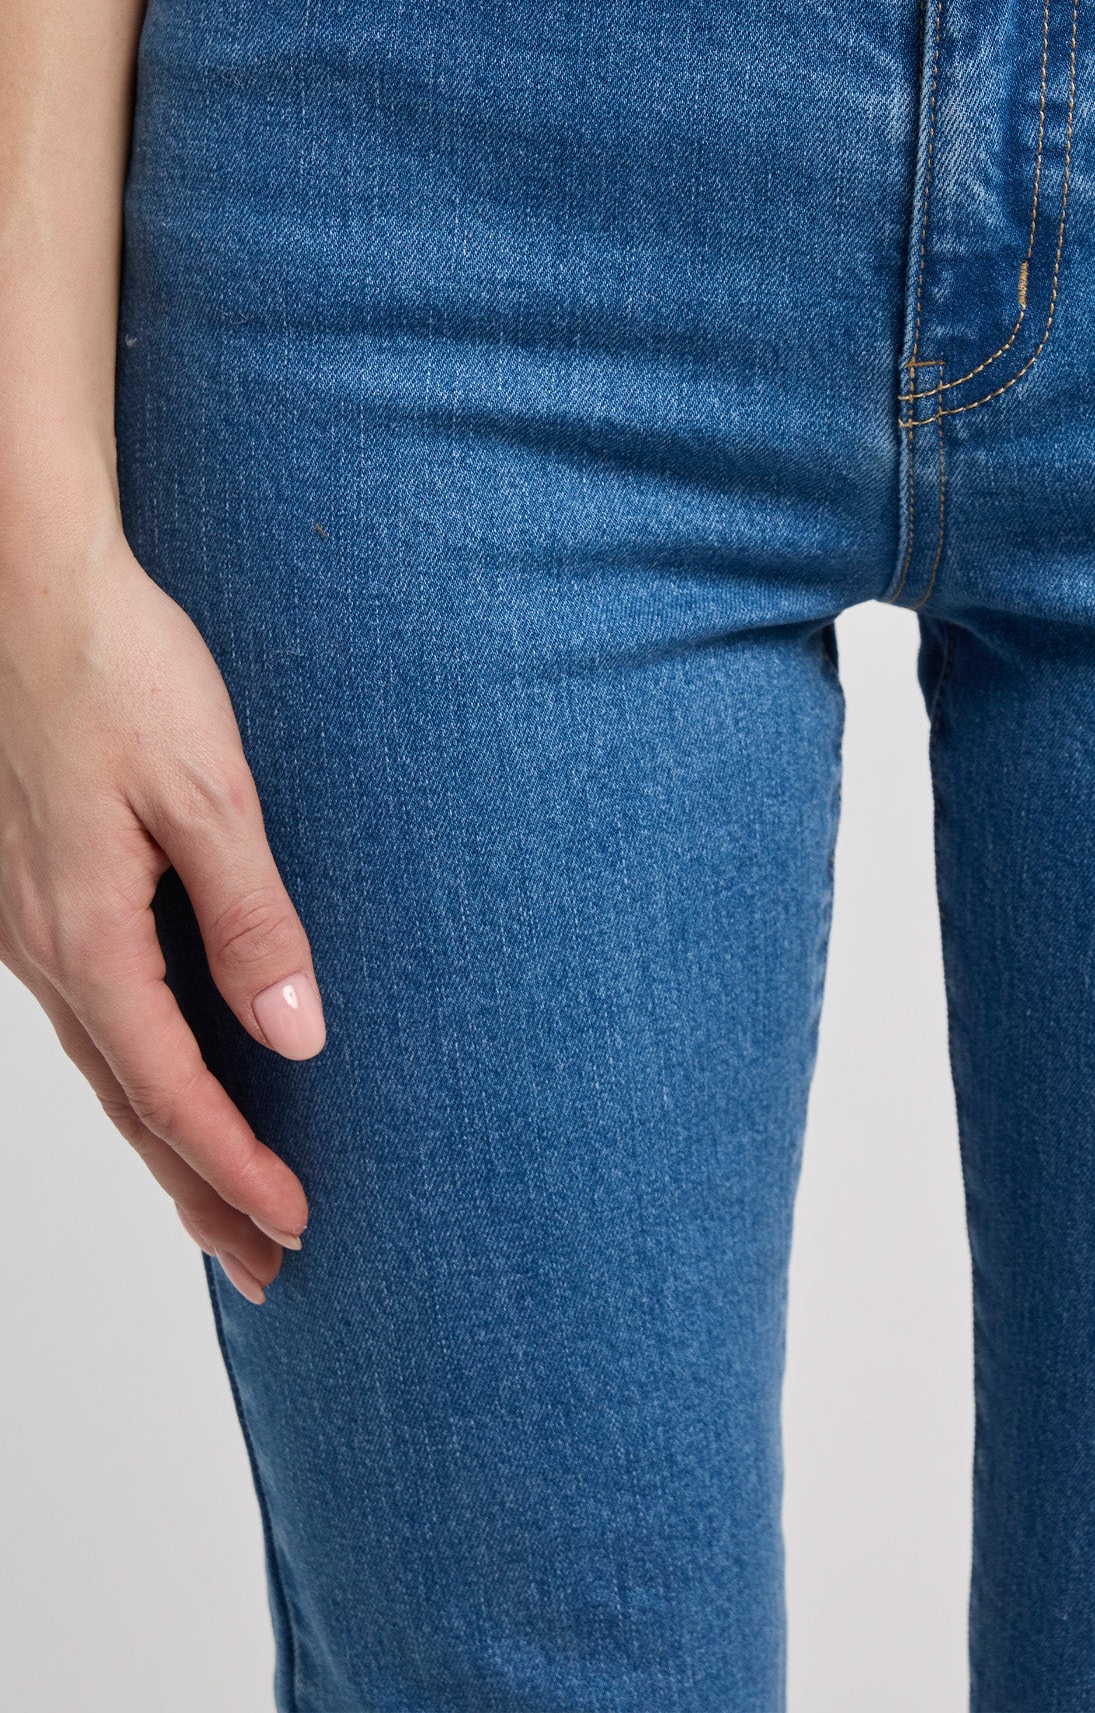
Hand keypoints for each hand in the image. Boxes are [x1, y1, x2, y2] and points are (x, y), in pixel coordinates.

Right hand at [0, 516, 324, 1300]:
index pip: (169, 1089)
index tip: (298, 1227)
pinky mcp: (36, 886)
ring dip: (168, 1142)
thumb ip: (252, 919)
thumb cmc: (120, 669)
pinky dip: (134, 1075)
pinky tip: (162, 1082)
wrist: (32, 589)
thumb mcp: (209, 791)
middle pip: (130, 1103)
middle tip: (268, 1271)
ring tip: (225, 1210)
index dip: (234, 1166)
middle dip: (200, 1192)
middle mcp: (45, 945)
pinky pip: (89, 1013)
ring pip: (104, 1064)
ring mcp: (30, 920)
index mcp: (86, 933)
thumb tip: (297, 1039)